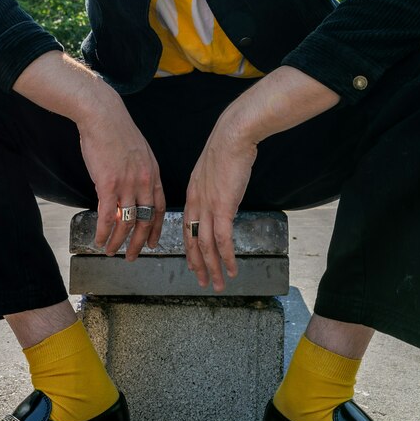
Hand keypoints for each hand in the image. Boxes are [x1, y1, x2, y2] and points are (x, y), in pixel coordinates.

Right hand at [77, 103, 166, 259]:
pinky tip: (99, 239)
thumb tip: (134, 186)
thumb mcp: (138, 152)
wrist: (103, 115)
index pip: (159, 208)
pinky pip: (108, 215)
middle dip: (138, 243)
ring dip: (118, 241)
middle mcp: (144, 182)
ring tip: (110, 251)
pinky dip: (104, 231)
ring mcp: (128, 184)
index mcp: (153, 174)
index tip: (151, 243)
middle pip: (145, 221)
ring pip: (126, 222)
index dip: (155, 228)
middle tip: (132, 257)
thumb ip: (139, 171)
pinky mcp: (109, 184)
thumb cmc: (116, 131)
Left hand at [184, 123, 256, 291]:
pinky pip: (222, 240)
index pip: (187, 227)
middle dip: (197, 264)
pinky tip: (232, 270)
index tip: (193, 262)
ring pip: (205, 246)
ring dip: (212, 268)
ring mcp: (208, 207)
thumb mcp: (215, 169)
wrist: (232, 136)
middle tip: (202, 281)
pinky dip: (227, 258)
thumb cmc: (227, 147)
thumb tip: (223, 195)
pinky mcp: (223, 208)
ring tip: (216, 284)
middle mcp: (196, 204)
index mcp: (192, 194)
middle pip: (192, 241)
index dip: (190, 247)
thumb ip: (214, 186)